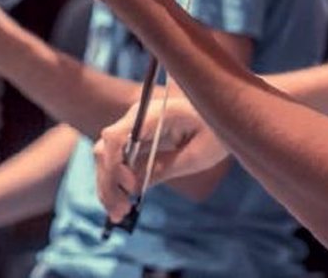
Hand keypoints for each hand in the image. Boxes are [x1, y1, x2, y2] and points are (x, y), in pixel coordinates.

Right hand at [93, 93, 228, 222]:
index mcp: (152, 115)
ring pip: (106, 158)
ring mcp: (133, 129)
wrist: (221, 113)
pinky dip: (115, 184)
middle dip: (108, 182)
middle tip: (121, 212)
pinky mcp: (136, 140)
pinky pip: (117, 161)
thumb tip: (136, 187)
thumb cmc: (215, 132)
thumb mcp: (198, 155)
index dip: (114, 164)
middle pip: (106, 150)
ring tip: (119, 214)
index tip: (130, 188)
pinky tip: (121, 205)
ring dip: (108, 187)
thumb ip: (166, 167)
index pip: (115, 136)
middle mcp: (136, 119)